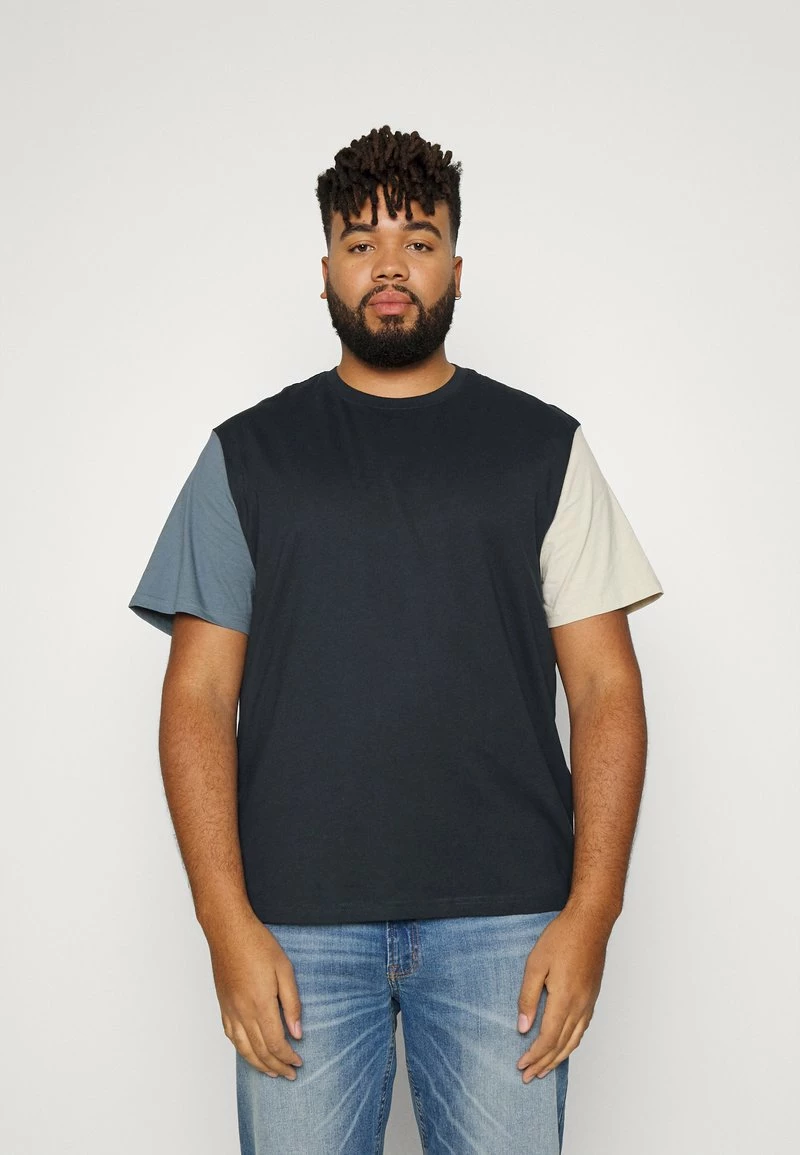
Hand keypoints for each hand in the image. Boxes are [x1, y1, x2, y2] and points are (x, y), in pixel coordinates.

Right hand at [205, 914, 303, 1079]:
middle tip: (290, 1074)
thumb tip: (297, 1032)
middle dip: (276, 1066)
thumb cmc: (258, 945)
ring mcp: (230, 1010)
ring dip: (258, 1064)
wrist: (228, 930)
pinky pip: (231, 1036)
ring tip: (272, 1072)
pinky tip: (249, 1052)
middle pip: (259, 1051)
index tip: (299, 1062)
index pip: (275, 1043)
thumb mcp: (284, 969)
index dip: (287, 1057)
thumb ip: (292, 1003)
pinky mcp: (223, 1005)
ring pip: (243, 1048)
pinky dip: (242, 1050)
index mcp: (260, 1004)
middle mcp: (242, 1012)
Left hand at [515, 904, 610, 1081]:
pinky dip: (570, 1044)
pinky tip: (563, 1046)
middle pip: (561, 1045)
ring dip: (558, 1058)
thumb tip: (522, 1027)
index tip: (521, 1065)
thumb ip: (528, 997)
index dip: (534, 1055)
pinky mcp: (591, 997)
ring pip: (574, 1041)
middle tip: (528, 1076)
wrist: (590, 923)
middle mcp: (579, 1006)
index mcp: (564, 999)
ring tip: (544, 1069)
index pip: (548, 1038)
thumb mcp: (536, 964)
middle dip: (543, 1063)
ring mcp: (588, 1003)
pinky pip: (581, 1030)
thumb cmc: (561, 938)